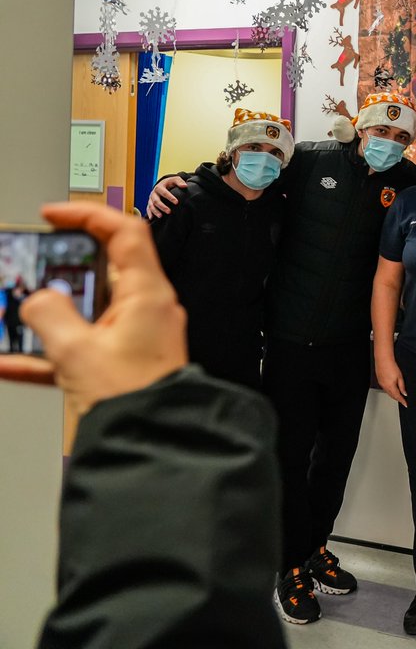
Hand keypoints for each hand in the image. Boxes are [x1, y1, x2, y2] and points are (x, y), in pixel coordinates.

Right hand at [0, 203, 186, 418]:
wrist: (154, 446)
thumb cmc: (135, 401)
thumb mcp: (77, 353)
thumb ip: (50, 316)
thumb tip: (39, 300)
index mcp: (148, 295)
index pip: (126, 233)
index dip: (89, 215)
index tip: (54, 215)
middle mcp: (148, 311)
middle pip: (103, 270)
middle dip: (61, 268)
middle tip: (31, 265)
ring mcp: (137, 338)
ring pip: (87, 311)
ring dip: (49, 312)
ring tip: (14, 310)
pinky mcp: (123, 364)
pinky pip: (80, 348)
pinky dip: (48, 352)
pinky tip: (10, 362)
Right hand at [146, 176, 186, 218]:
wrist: (163, 184)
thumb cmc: (170, 183)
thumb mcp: (175, 180)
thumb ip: (179, 182)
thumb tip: (185, 186)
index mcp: (160, 187)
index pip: (164, 192)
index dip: (170, 197)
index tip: (177, 202)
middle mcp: (154, 193)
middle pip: (156, 200)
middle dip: (162, 206)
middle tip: (169, 212)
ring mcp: (151, 198)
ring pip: (151, 205)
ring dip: (155, 211)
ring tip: (161, 216)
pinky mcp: (149, 203)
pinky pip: (148, 208)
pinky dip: (149, 213)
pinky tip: (152, 218)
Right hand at [374, 354, 407, 405]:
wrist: (383, 360)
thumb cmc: (391, 366)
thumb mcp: (400, 377)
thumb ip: (402, 386)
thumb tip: (404, 393)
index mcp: (390, 386)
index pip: (397, 397)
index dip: (402, 401)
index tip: (406, 404)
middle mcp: (385, 387)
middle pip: (392, 396)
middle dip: (398, 399)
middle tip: (403, 401)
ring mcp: (381, 384)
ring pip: (388, 392)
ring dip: (393, 395)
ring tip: (398, 395)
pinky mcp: (379, 381)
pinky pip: (385, 388)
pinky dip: (389, 390)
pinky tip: (392, 389)